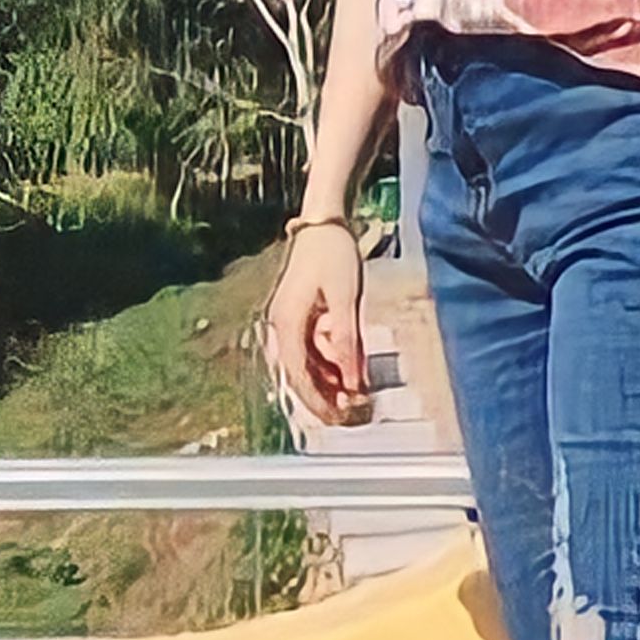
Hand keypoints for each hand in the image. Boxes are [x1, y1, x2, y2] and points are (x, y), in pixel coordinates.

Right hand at [264, 222, 368, 427]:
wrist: (324, 222)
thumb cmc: (333, 253)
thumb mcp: (346, 298)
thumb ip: (347, 341)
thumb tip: (352, 382)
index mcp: (287, 322)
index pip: (297, 374)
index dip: (317, 400)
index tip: (338, 417)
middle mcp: (282, 326)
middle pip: (299, 374)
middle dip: (324, 397)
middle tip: (351, 414)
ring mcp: (290, 322)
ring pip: (307, 365)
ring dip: (330, 382)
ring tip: (357, 396)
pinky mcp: (301, 317)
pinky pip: (314, 350)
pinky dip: (331, 363)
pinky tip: (351, 372)